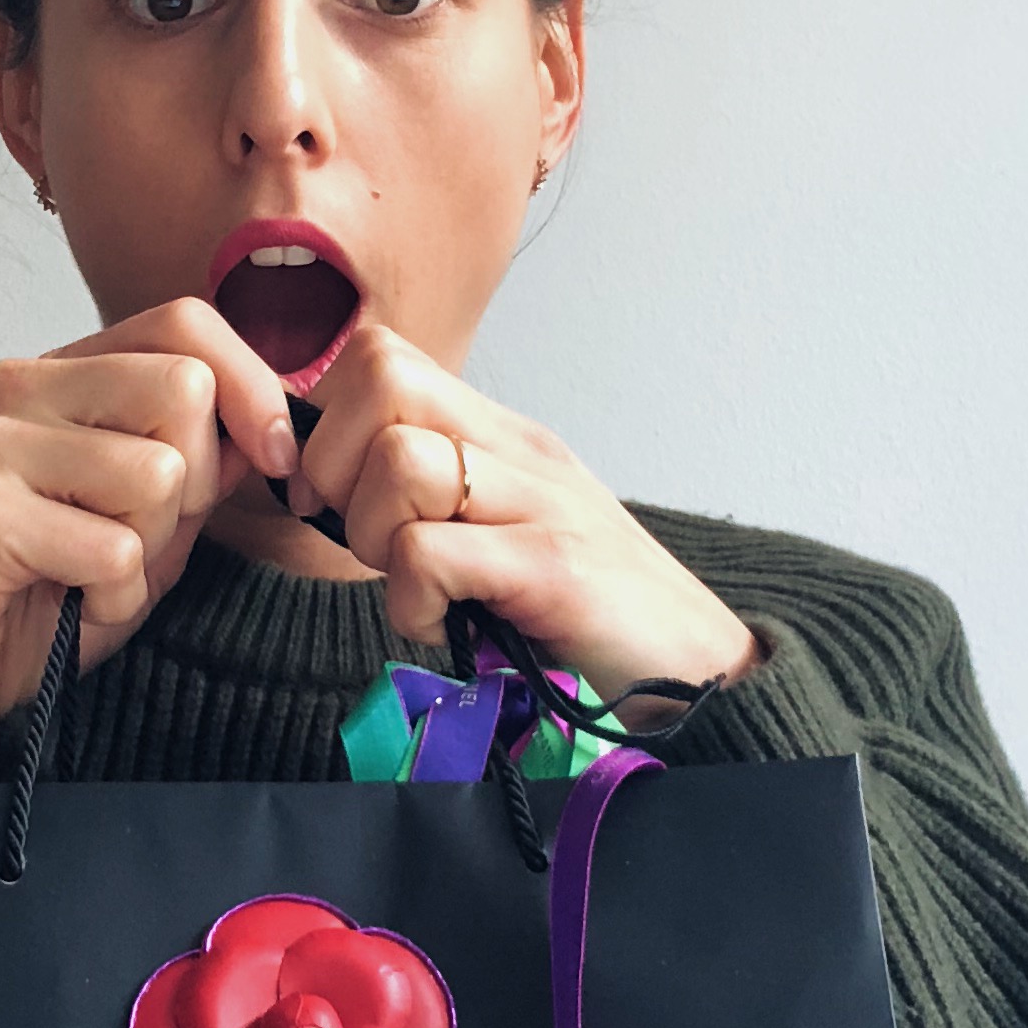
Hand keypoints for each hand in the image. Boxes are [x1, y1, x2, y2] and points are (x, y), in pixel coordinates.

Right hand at [0, 301, 299, 748]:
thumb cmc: (33, 598)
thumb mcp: (143, 524)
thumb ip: (200, 466)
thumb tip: (272, 428)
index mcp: (59, 374)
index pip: (185, 324)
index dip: (254, 389)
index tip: (276, 460)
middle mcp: (17, 387)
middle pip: (183, 390)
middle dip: (195, 485)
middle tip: (138, 541)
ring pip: (156, 474)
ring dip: (148, 552)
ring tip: (90, 577)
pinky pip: (113, 548)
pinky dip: (112, 597)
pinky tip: (66, 605)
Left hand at [291, 326, 759, 704]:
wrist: (702, 670)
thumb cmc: (587, 614)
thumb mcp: (502, 534)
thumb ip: (433, 501)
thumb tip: (325, 490)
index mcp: (501, 435)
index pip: (380, 356)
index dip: (328, 422)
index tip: (331, 500)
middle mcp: (520, 451)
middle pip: (382, 378)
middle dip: (335, 466)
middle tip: (367, 540)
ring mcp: (542, 502)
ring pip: (399, 460)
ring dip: (374, 537)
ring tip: (418, 587)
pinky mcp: (553, 567)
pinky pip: (429, 554)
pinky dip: (412, 603)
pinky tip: (447, 626)